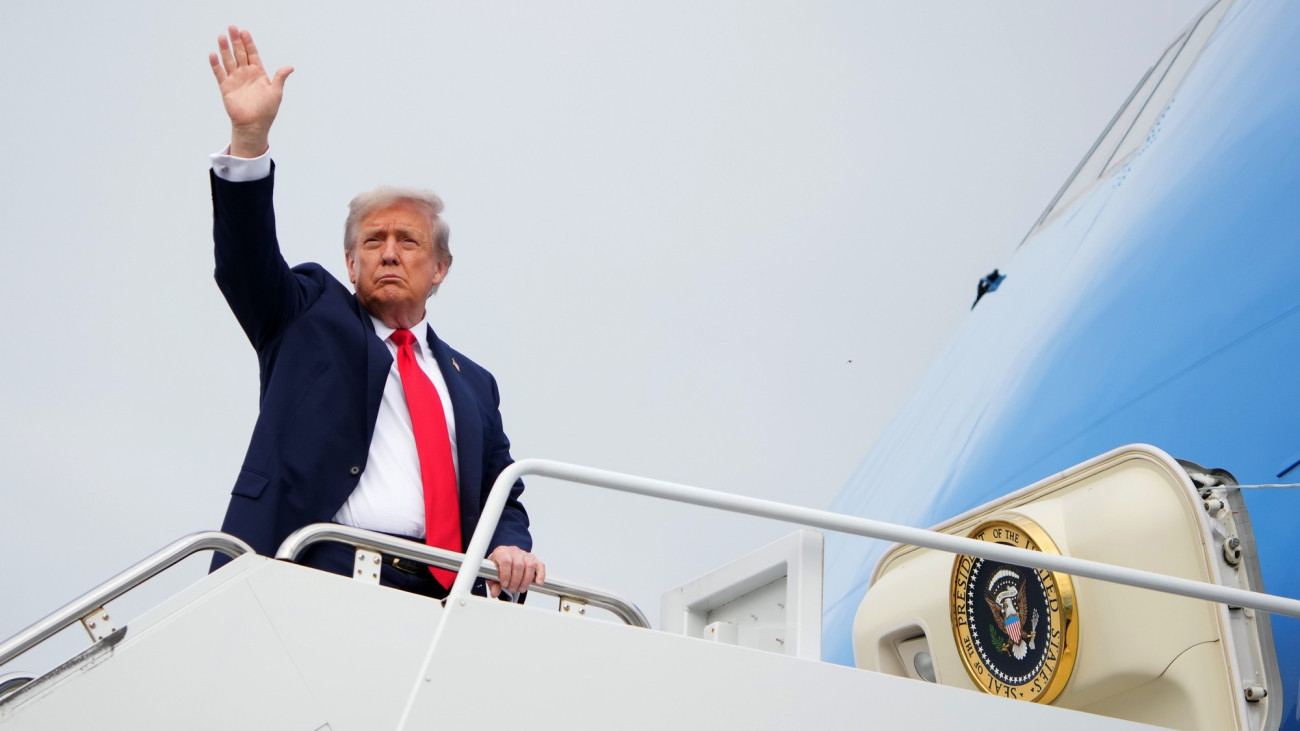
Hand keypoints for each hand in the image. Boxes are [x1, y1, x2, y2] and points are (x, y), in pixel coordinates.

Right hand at [208, 25, 293, 157]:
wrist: (253, 125)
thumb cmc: (267, 111)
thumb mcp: (276, 93)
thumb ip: (280, 78)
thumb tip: (290, 67)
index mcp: (258, 73)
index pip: (252, 54)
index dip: (248, 43)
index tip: (245, 32)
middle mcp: (246, 74)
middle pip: (239, 54)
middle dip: (236, 41)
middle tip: (232, 28)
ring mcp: (235, 79)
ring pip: (228, 60)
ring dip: (225, 49)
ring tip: (221, 37)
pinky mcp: (226, 87)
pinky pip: (220, 73)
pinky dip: (216, 64)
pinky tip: (213, 54)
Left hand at [486, 545, 544, 597]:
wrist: (503, 560)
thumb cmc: (498, 567)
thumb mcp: (491, 575)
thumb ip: (493, 584)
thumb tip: (494, 593)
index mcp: (501, 552)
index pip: (506, 561)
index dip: (506, 574)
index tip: (504, 584)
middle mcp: (514, 551)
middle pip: (518, 565)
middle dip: (515, 581)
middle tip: (512, 589)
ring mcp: (525, 554)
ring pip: (529, 566)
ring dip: (526, 581)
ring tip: (521, 588)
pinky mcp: (534, 559)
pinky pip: (540, 566)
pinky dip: (540, 575)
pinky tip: (538, 583)